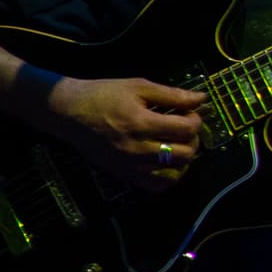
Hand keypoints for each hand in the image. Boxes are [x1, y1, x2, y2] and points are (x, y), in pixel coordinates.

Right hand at [45, 74, 206, 188]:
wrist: (68, 112)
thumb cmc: (103, 94)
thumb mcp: (138, 86)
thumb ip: (173, 94)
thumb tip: (203, 99)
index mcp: (140, 123)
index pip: (186, 129)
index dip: (196, 119)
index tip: (189, 112)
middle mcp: (137, 149)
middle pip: (185, 154)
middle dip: (193, 139)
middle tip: (184, 128)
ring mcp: (130, 165)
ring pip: (176, 173)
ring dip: (184, 158)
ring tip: (176, 143)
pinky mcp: (124, 175)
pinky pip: (157, 185)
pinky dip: (169, 175)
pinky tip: (166, 160)